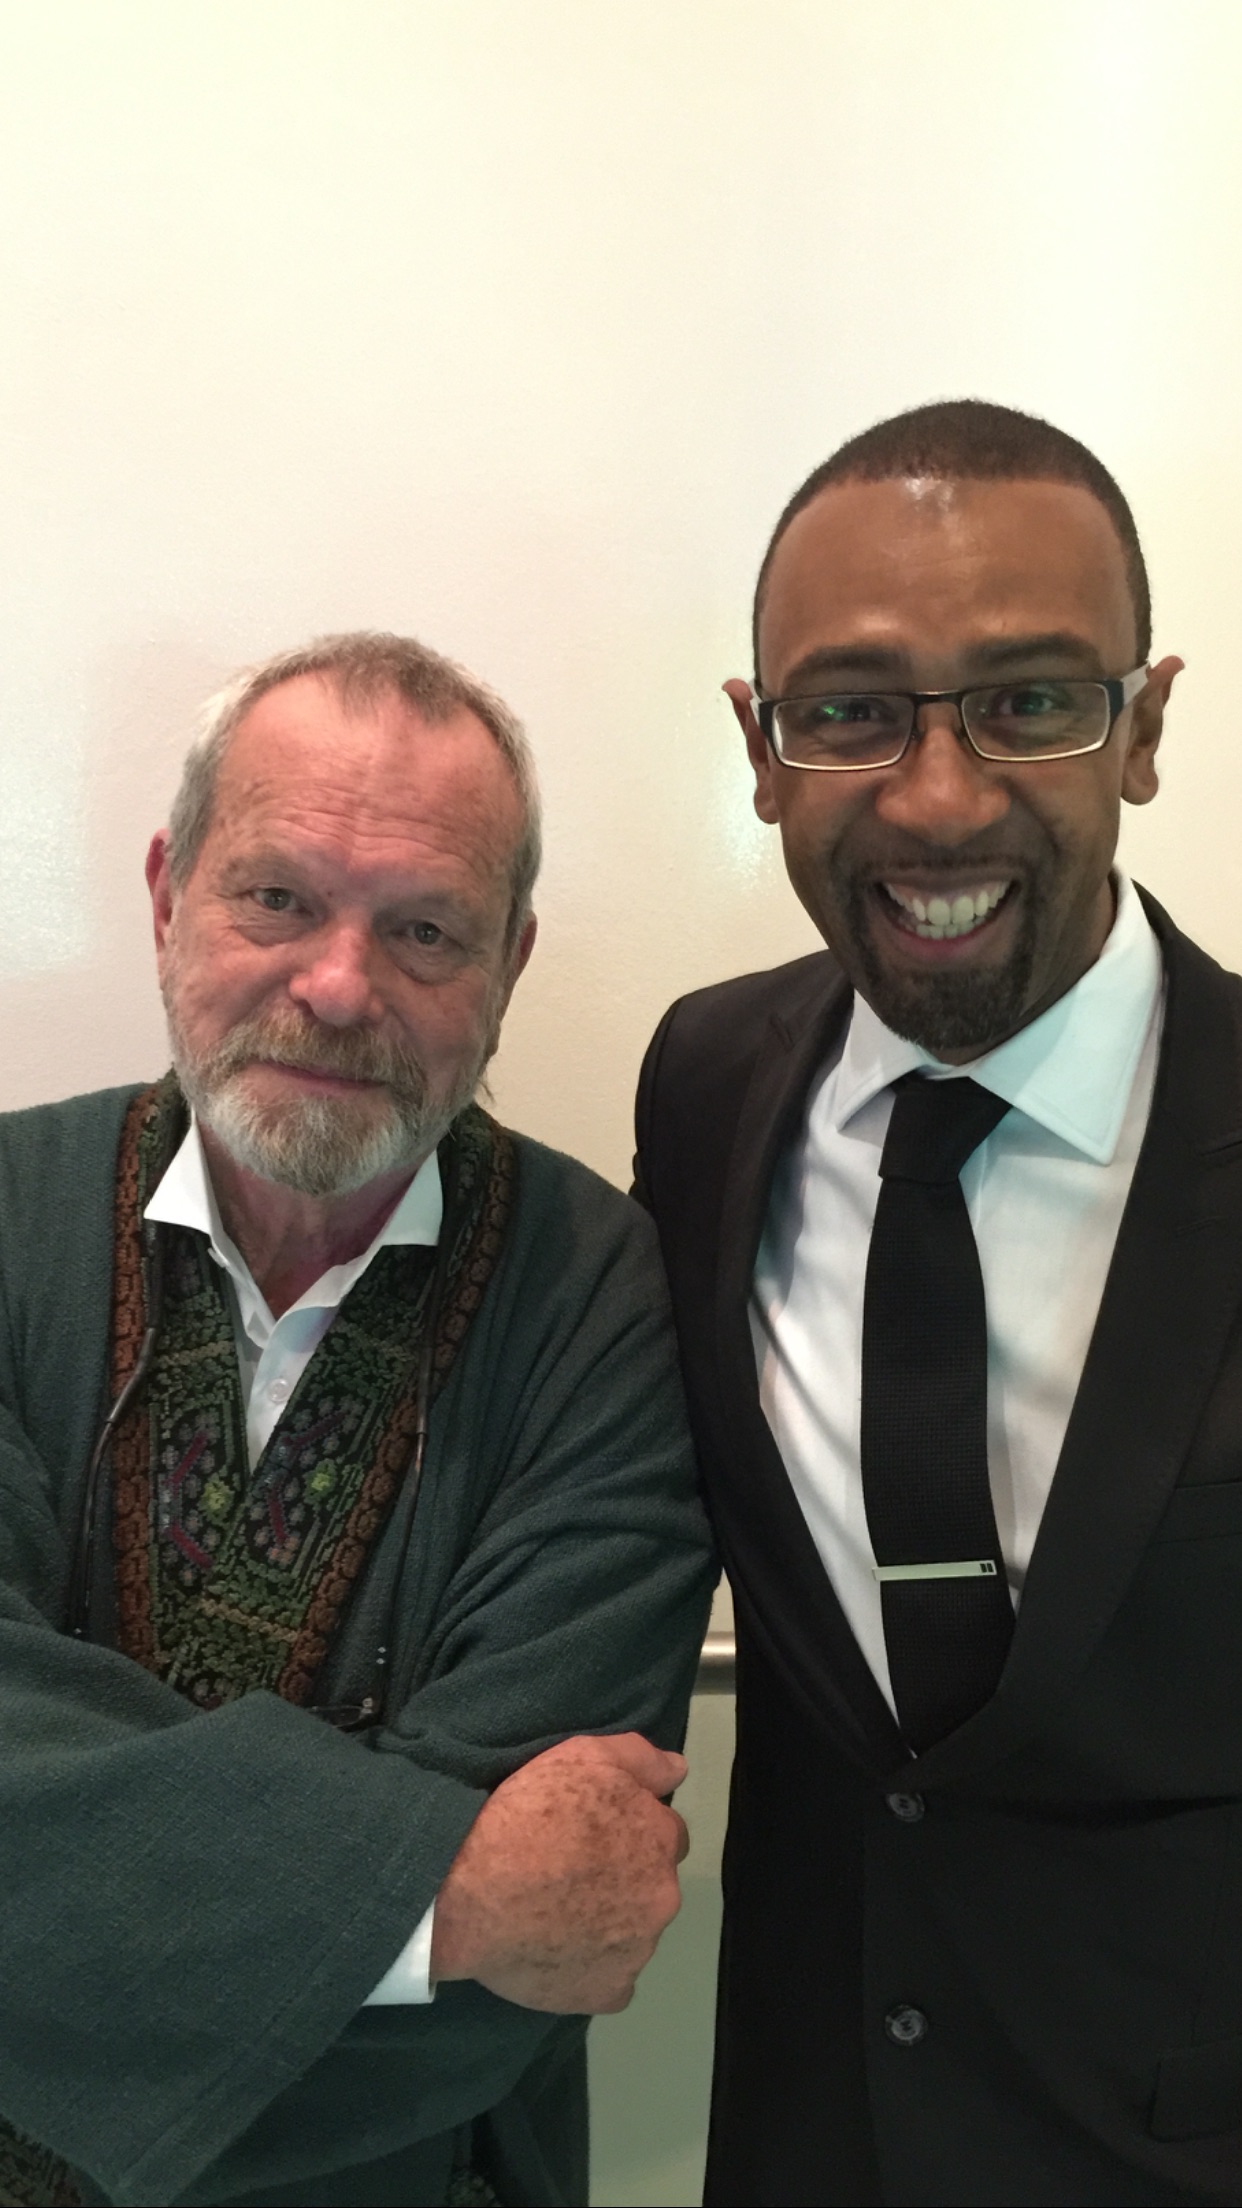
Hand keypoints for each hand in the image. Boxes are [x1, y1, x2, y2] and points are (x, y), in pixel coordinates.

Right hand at [429, 1732, 688, 2013]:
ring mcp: (637, 1952)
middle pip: (653, 1886)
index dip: (631, 1831)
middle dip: (625, 1879)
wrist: (469, 1892)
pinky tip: (557, 1952)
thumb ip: (639, 1758)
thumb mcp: (581, 1755)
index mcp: (660, 1841)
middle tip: (570, 1872)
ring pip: (632, 1933)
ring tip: (554, 1912)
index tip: (594, 1835)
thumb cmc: (527, 1816)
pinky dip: (592, 1968)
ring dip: (608, 1924)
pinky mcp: (608, 1993)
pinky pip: (611, 1980)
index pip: (666, 1835)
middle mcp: (661, 1899)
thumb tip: (678, 1770)